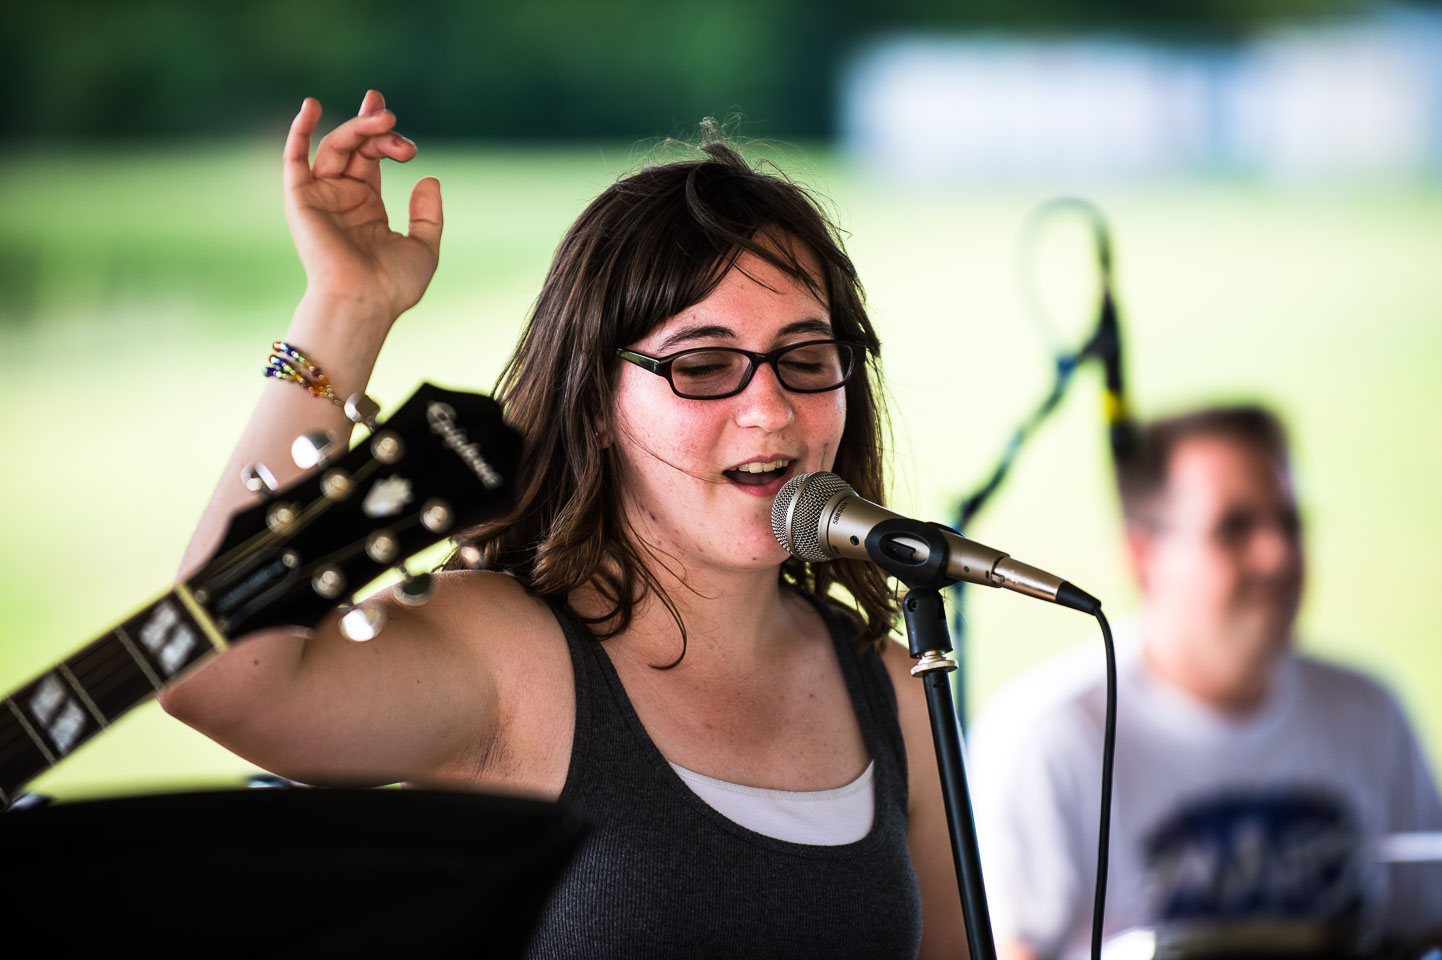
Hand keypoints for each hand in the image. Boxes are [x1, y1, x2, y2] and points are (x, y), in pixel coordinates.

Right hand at [283, 90, 442, 321]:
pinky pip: (294, 159)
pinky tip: (311, 105)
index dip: (387, 140)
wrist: (364, 301)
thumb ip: (428, 214)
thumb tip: (429, 178)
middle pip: (355, 147)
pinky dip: (299, 131)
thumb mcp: (424, 247)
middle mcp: (341, 198)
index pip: (372, 158)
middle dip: (374, 128)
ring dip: (357, 128)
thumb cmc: (393, 285)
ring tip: (384, 118)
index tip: (409, 144)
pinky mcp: (301, 200)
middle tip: (394, 120)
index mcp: (367, 206)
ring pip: (335, 147)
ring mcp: (321, 197)